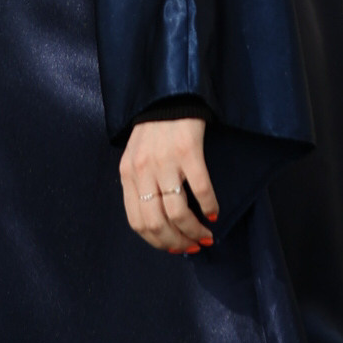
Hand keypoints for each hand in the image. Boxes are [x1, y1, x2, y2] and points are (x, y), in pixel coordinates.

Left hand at [118, 113, 216, 256]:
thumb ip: (141, 184)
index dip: (157, 242)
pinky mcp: (188, 151)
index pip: (137, 222)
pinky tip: (214, 214)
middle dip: (176, 242)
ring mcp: (165, 161)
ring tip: (206, 236)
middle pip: (157, 223)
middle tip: (192, 246)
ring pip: (177, 212)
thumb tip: (159, 222)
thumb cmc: (154, 129)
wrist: (168, 93)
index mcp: (128, 174)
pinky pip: (200, 190)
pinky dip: (209, 207)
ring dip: (194, 231)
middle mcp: (143, 170)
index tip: (174, 248)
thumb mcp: (137, 157)